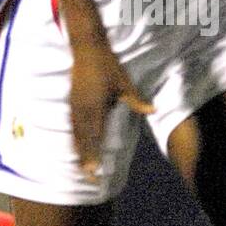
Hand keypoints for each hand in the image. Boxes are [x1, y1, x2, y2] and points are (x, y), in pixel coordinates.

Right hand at [70, 40, 153, 178]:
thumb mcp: (124, 83)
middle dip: (86, 160)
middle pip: (83, 140)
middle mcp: (83, 109)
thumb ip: (136, 101)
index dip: (93, 156)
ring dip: (79, 152)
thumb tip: (153, 110)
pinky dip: (74, 139)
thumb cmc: (108, 65)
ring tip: (82, 168)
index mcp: (96, 106)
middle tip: (90, 178)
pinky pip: (72, 125)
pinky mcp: (72, 101)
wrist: (87, 47)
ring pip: (75, 134)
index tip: (95, 171)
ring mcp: (75, 105)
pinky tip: (76, 147)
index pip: (94, 137)